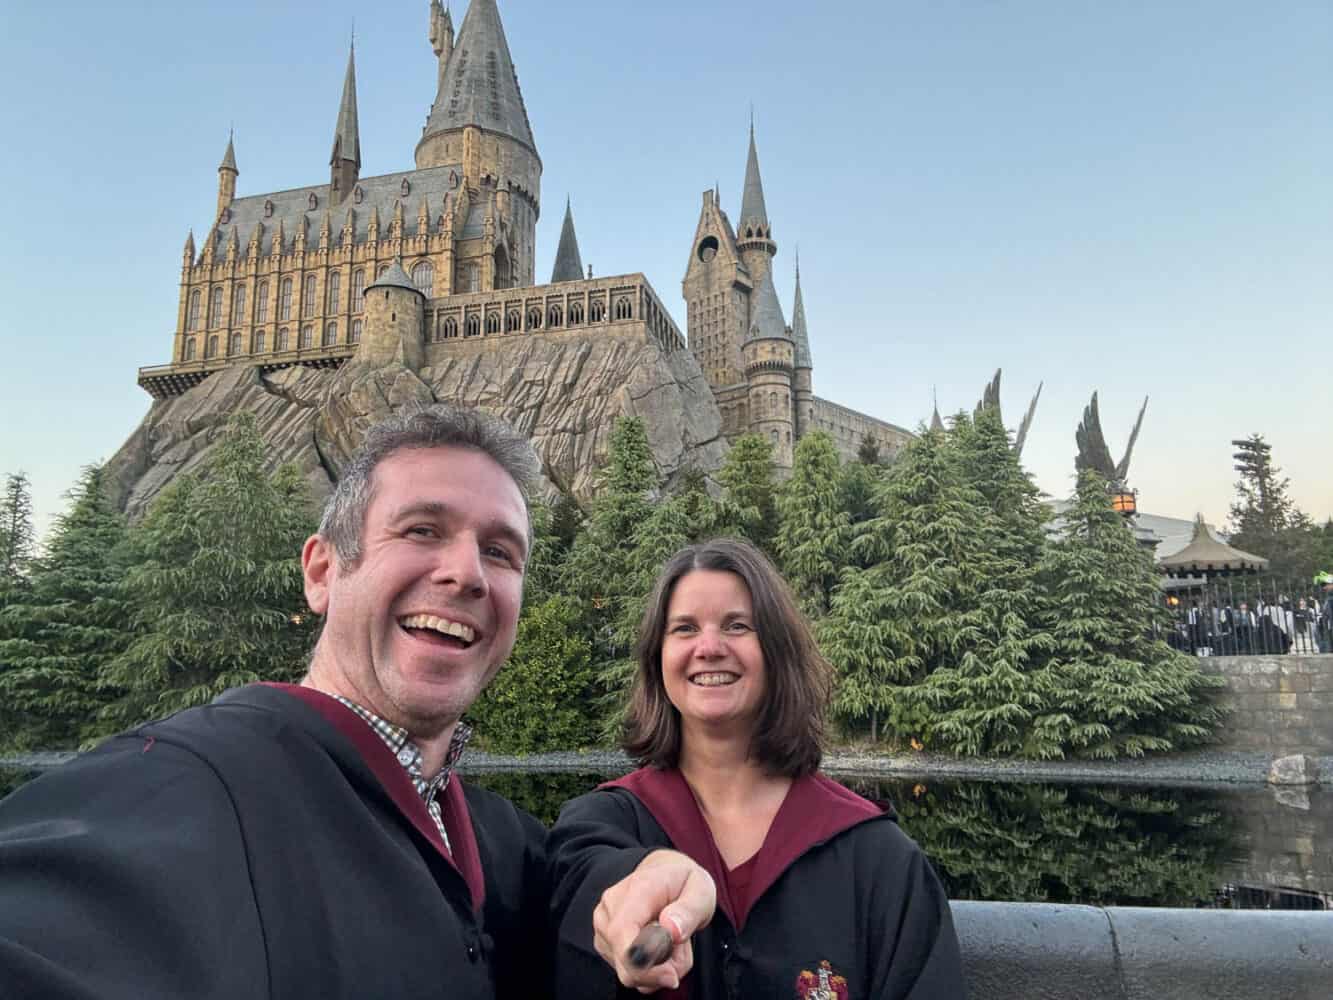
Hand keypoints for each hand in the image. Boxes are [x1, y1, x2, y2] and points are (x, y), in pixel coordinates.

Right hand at [592, 849, 715, 992]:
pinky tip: (659, 948)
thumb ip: (689, 911)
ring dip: (658, 969)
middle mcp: (612, 905)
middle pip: (623, 960)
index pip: (622, 931)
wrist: (665, 877)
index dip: (642, 961)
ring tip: (673, 942)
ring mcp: (604, 925)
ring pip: (628, 972)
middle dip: (659, 971)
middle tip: (683, 950)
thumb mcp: (701, 891)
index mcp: (637, 889)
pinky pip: (628, 973)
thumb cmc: (684, 884)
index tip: (671, 974)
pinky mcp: (604, 942)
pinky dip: (649, 970)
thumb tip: (671, 930)